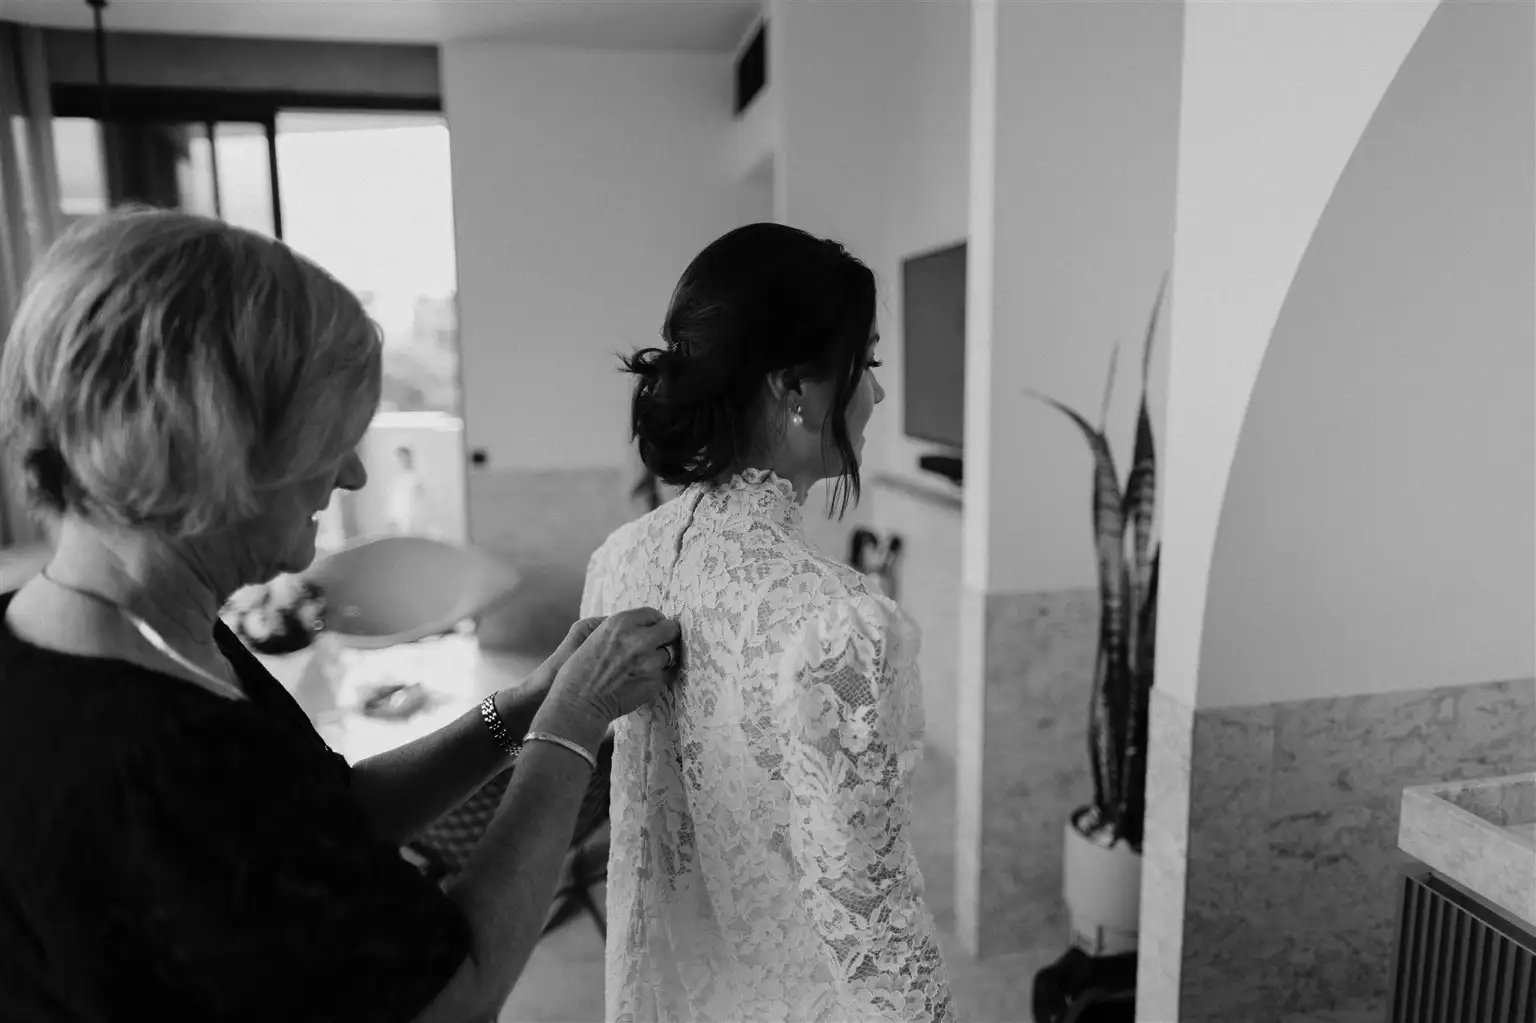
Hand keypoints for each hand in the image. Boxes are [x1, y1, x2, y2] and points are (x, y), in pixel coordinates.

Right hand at [534, 607, 679, 749]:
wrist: (578, 704)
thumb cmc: (579, 670)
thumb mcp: (592, 634)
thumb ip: (619, 625)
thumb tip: (641, 624)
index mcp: (621, 622)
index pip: (653, 614)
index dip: (653, 623)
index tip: (652, 631)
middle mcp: (639, 639)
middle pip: (670, 630)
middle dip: (666, 636)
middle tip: (658, 645)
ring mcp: (650, 662)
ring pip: (670, 653)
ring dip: (661, 659)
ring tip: (643, 667)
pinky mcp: (655, 682)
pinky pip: (665, 674)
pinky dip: (657, 677)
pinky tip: (640, 681)